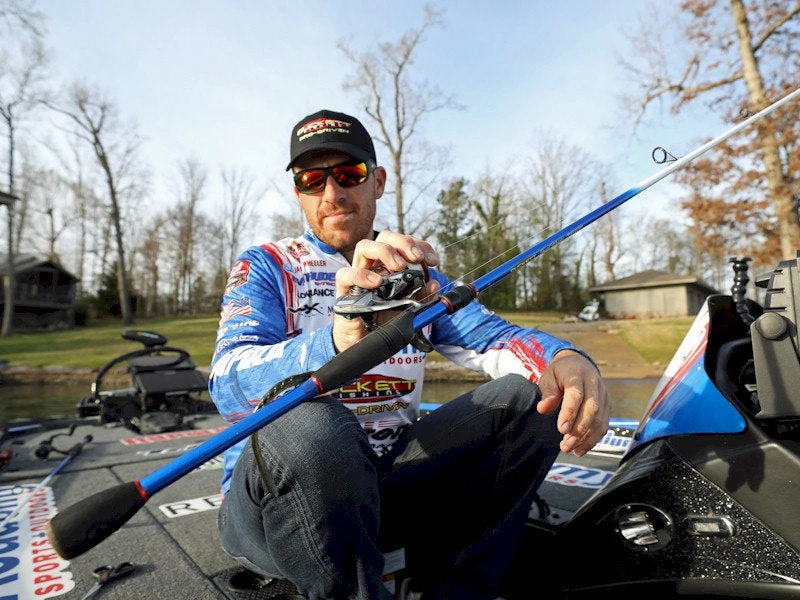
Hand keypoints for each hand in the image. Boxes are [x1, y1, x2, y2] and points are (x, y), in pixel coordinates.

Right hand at [333, 232, 439, 352]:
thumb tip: (433, 284)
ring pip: (364, 246)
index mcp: (390, 264)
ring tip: (399, 266)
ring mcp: (357, 273)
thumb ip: (422, 296)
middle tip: (417, 258)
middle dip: (404, 242)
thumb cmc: (384, 317)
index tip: (433, 260)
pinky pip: (346, 274)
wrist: (364, 339)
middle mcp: (374, 264)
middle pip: (385, 237)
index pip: (403, 244)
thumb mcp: (409, 307)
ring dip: (385, 251)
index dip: (420, 245)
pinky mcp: (345, 288)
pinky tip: (377, 282)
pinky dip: (362, 275)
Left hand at [535, 350, 610, 457]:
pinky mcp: (607, 405)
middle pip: (592, 409)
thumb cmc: (560, 373)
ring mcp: (603, 394)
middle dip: (579, 430)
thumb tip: (543, 409)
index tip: (561, 429)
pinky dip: (593, 439)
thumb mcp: (548, 377)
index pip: (576, 394)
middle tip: (565, 445)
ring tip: (570, 449)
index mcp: (577, 374)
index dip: (570, 413)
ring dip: (586, 438)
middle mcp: (594, 383)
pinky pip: (604, 424)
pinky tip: (580, 448)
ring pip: (600, 419)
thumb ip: (548, 393)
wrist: (579, 364)